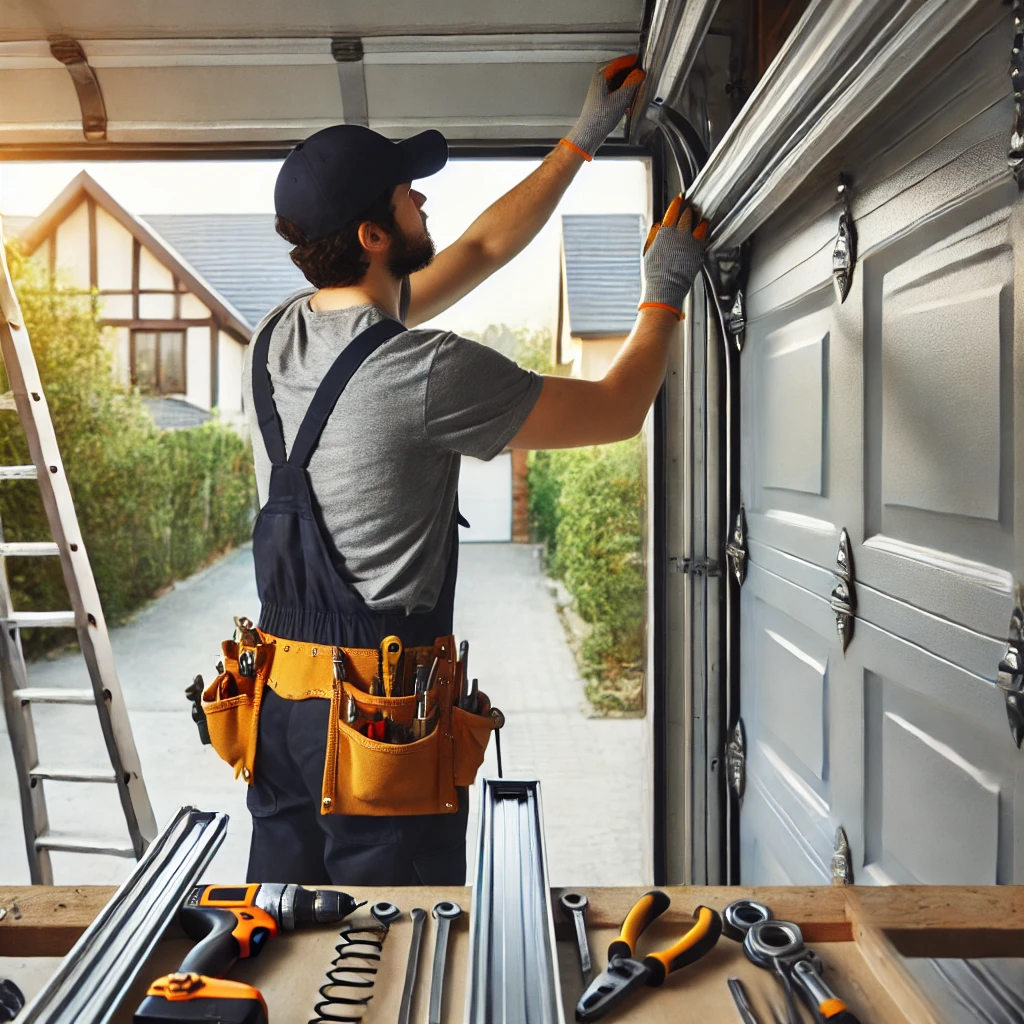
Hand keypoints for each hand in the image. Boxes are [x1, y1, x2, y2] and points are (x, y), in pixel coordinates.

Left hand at [563, 55, 645, 159]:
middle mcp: (600, 75)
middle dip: (634, 72)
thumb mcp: (620, 99)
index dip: (636, 62)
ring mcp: (601, 83)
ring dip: (630, 81)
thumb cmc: (600, 119)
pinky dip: (625, 88)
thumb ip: (632, 83)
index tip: (647, 65)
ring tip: (639, 87)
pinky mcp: (604, 92)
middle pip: (622, 68)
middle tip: (645, 77)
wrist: (590, 133)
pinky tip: (630, 96)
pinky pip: (618, 85)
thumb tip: (641, 73)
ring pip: (621, 76)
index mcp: (602, 73)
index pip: (623, 60)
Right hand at [639, 195, 707, 316]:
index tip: (680, 199)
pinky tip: (702, 228)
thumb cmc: (654, 275)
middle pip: (687, 214)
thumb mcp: (647, 252)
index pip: (673, 210)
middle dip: (688, 209)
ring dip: (697, 218)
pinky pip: (704, 234)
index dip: (677, 203)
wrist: (665, 290)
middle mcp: (679, 234)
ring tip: (697, 216)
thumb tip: (658, 225)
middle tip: (689, 208)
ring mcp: (691, 242)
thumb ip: (653, 236)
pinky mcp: (699, 251)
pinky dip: (703, 229)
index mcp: (664, 232)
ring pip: (698, 222)